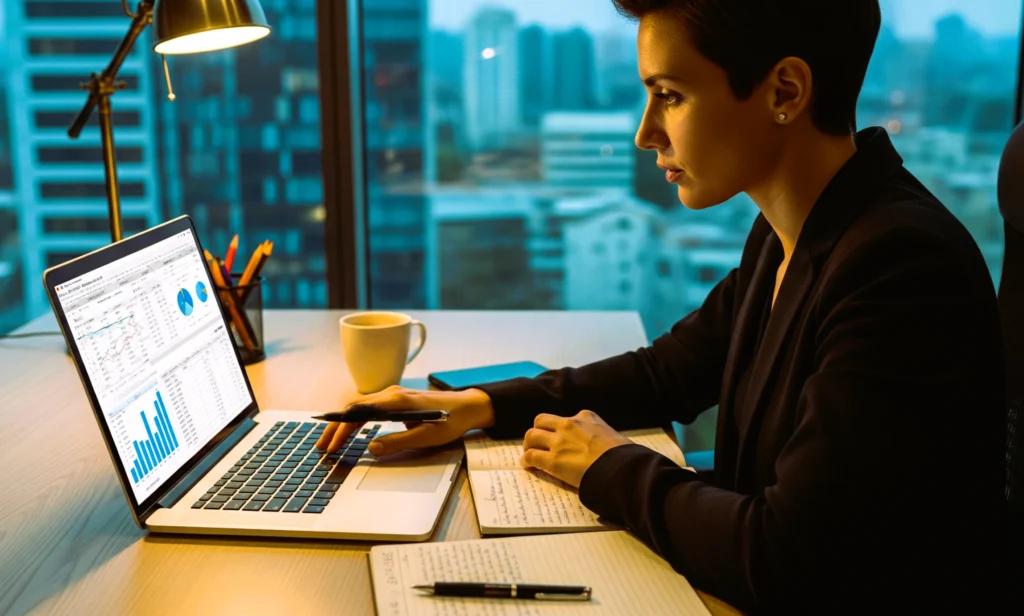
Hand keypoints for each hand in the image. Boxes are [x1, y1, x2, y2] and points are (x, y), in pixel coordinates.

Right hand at [315, 386, 495, 455]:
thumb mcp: (425, 437)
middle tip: (322, 447)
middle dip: (335, 427)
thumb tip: (371, 448)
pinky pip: (368, 406)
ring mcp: (392, 395)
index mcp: (395, 401)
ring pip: (359, 406)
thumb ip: (397, 442)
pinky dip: (354, 418)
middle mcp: (390, 394)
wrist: (468, 406)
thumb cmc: (450, 421)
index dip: (342, 430)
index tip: (331, 445)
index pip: (359, 413)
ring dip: (343, 423)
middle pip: (354, 407)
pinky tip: (349, 430)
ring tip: (331, 440)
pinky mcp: (396, 400)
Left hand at [521, 410, 632, 487]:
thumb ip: (600, 436)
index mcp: (586, 416)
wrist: (622, 468)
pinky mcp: (553, 460)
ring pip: (531, 435)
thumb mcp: (613, 435)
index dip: (559, 429)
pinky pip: (531, 456)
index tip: (559, 438)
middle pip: (541, 421)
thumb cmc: (624, 455)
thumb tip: (602, 448)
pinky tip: (528, 465)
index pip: (565, 418)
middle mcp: (569, 424)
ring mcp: (559, 441)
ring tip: (529, 453)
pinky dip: (526, 460)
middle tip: (537, 442)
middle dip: (538, 431)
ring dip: (528, 444)